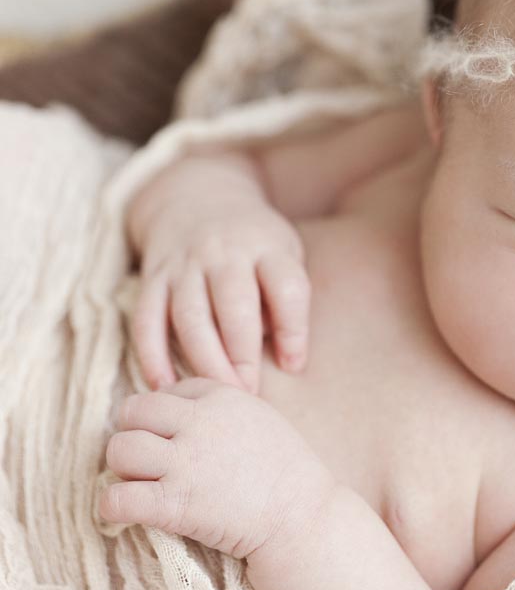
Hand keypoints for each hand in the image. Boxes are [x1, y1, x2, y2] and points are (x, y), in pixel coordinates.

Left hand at [99, 378, 333, 559]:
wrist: (303, 519)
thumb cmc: (290, 475)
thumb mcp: (262, 420)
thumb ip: (223, 409)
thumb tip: (181, 411)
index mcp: (223, 397)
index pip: (168, 391)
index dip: (165, 417)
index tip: (178, 440)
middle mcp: (199, 422)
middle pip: (133, 412)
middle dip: (135, 435)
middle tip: (150, 461)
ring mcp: (185, 462)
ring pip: (119, 450)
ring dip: (124, 469)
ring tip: (142, 484)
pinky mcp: (174, 504)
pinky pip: (115, 498)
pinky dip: (113, 507)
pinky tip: (129, 512)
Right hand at [130, 164, 310, 393]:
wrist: (197, 195)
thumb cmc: (254, 244)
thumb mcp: (284, 254)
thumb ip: (286, 300)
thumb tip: (285, 359)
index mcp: (266, 248)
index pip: (286, 288)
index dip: (293, 330)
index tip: (294, 366)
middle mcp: (224, 253)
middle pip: (234, 306)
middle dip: (242, 354)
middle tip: (250, 393)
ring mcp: (184, 265)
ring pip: (190, 317)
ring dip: (203, 360)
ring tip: (217, 394)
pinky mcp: (152, 278)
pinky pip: (147, 319)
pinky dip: (151, 355)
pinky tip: (164, 385)